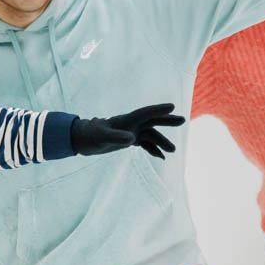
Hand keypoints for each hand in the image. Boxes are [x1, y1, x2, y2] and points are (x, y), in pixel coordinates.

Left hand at [70, 103, 184, 158]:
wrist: (81, 139)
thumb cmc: (90, 136)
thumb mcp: (101, 137)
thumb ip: (115, 137)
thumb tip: (131, 139)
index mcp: (126, 120)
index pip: (145, 113)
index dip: (158, 110)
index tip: (172, 107)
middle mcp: (131, 124)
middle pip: (153, 121)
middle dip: (167, 121)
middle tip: (182, 120)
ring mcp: (131, 131)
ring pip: (151, 135)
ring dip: (162, 142)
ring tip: (173, 151)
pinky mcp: (129, 140)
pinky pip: (145, 144)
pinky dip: (154, 149)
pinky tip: (162, 157)